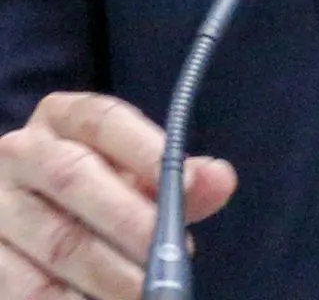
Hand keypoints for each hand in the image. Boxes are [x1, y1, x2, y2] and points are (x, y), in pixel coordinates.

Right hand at [0, 92, 235, 298]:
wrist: (21, 218)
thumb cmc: (94, 190)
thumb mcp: (133, 173)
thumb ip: (176, 177)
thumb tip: (218, 180)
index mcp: (61, 117)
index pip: (104, 119)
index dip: (146, 149)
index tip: (183, 188)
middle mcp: (18, 152)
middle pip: (77, 179)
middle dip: (133, 222)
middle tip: (170, 260)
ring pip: (56, 240)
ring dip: (110, 274)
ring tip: (148, 293)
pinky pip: (27, 287)